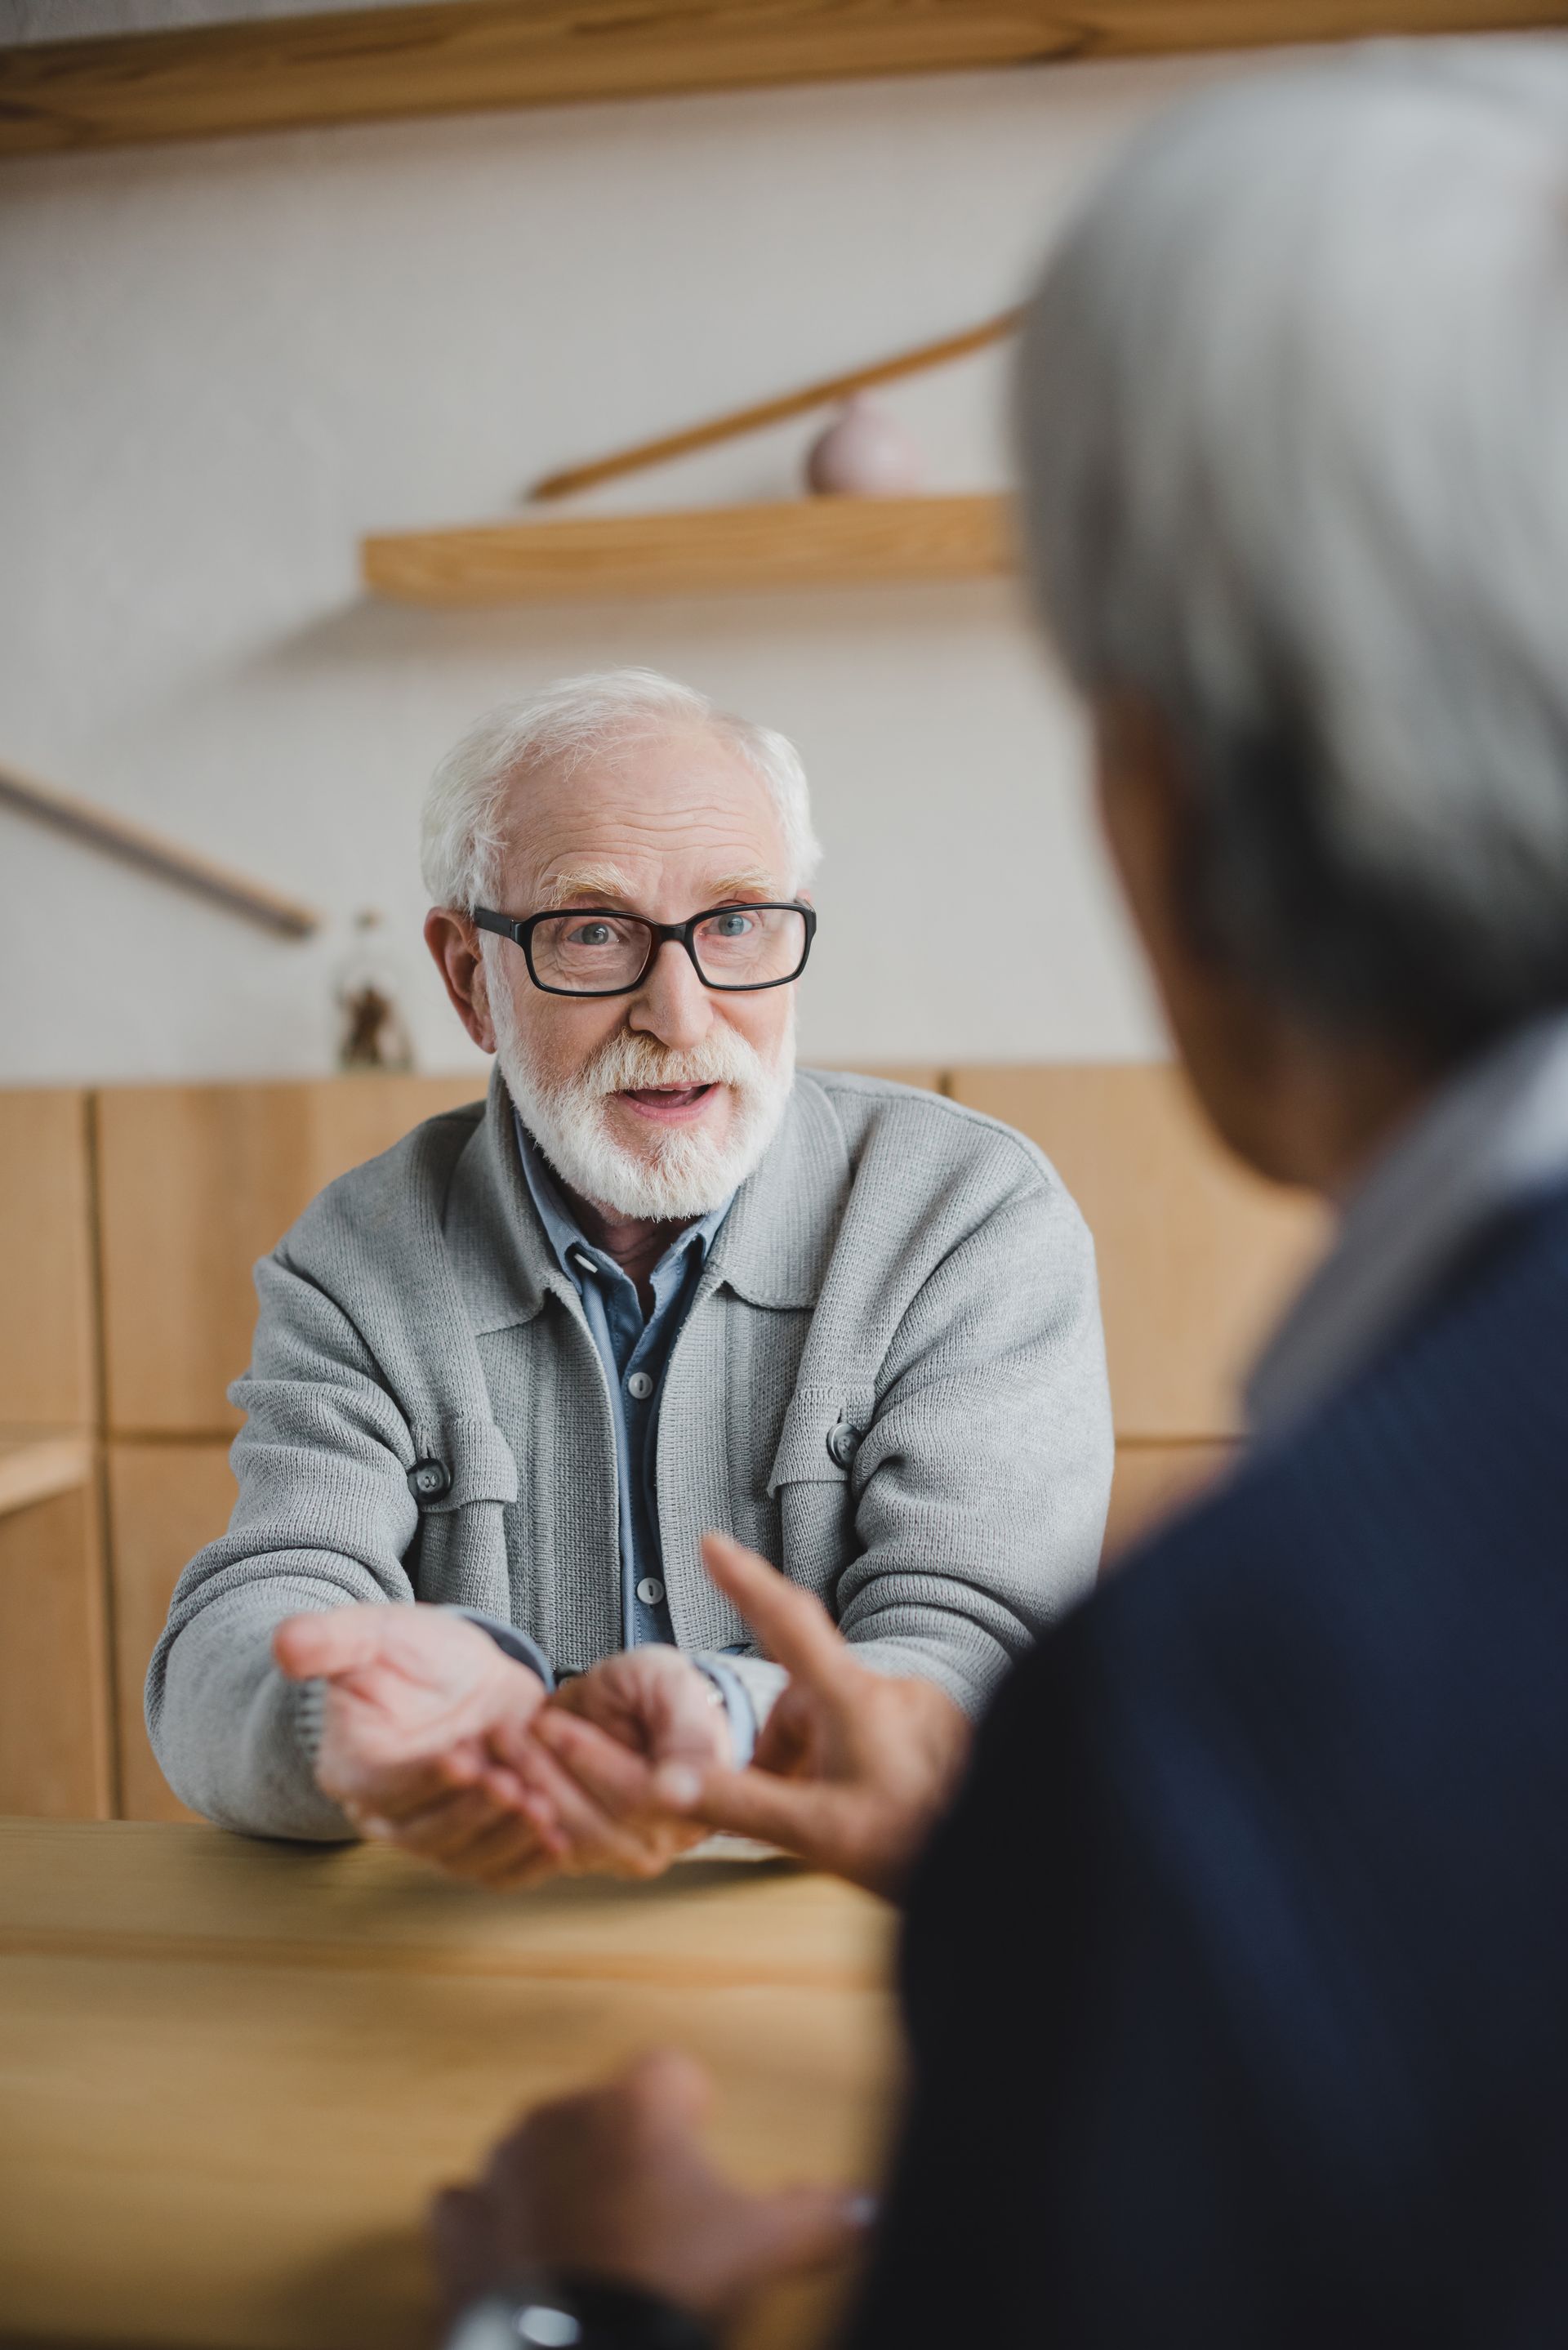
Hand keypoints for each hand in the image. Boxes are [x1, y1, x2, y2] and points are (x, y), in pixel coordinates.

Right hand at [272, 1604, 555, 1887]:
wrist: (461, 1673)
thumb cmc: (412, 1652)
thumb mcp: (374, 1632)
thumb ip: (331, 1638)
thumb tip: (285, 1643)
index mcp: (354, 1766)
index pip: (383, 1788)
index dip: (424, 1781)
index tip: (466, 1758)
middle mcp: (387, 1811)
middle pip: (424, 1835)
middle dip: (472, 1815)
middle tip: (516, 1788)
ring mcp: (433, 1830)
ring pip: (463, 1859)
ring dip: (504, 1841)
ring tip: (544, 1811)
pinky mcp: (476, 1837)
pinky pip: (496, 1871)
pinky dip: (527, 1866)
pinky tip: (559, 1844)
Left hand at [430, 2050, 860, 2324]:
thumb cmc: (672, 2283)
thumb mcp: (763, 2248)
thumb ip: (816, 2216)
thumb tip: (867, 2208)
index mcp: (639, 2102)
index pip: (672, 2072)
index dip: (693, 2110)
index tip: (702, 2149)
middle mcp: (563, 2114)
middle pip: (600, 2112)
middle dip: (622, 2152)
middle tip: (652, 2216)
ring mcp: (503, 2167)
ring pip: (533, 2152)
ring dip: (555, 2184)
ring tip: (587, 2245)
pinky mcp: (460, 2225)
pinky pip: (468, 2206)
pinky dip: (490, 2229)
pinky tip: (515, 2264)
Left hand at [486, 1648, 732, 1881]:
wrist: (630, 1704)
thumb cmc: (657, 1691)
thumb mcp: (673, 1687)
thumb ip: (685, 1732)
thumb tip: (678, 1790)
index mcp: (697, 1802)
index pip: (642, 1797)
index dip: (596, 1764)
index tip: (552, 1725)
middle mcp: (663, 1840)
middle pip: (594, 1822)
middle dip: (545, 1769)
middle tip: (510, 1726)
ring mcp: (621, 1853)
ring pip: (562, 1835)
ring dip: (524, 1787)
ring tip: (499, 1740)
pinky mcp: (581, 1856)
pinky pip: (540, 1845)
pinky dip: (510, 1810)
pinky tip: (492, 1770)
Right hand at [652, 1536, 972, 1898]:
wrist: (1005, 1863)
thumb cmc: (919, 1847)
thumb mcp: (815, 1833)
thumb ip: (737, 1803)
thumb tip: (666, 1783)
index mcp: (853, 1699)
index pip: (787, 1619)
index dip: (744, 1579)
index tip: (713, 1543)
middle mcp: (891, 1690)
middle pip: (804, 1698)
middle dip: (782, 1748)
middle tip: (782, 1805)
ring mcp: (921, 1709)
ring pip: (839, 1723)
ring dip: (821, 1763)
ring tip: (836, 1822)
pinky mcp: (942, 1731)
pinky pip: (877, 1737)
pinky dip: (857, 1767)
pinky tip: (873, 1813)